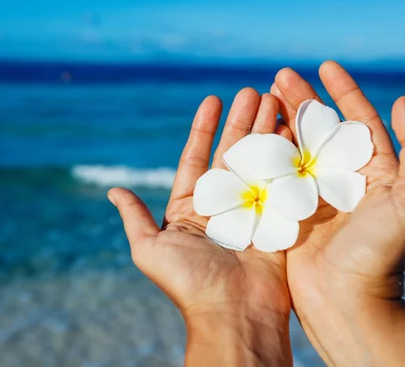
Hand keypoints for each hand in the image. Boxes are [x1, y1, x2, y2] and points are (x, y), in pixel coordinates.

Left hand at [108, 89, 292, 365]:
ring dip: (266, 129)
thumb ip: (135, 217)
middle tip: (252, 90)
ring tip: (274, 97)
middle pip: (232, 152)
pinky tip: (293, 127)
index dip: (204, 128)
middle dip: (242, 121)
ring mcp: (254, 208)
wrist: (233, 313)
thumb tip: (112, 189)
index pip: (197, 157)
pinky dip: (288, 153)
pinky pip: (284, 179)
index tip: (213, 98)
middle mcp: (223, 203)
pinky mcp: (280, 217)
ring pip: (259, 159)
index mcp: (191, 207)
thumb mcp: (150, 249)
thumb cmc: (188, 283)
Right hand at [271, 61, 404, 365]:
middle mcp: (343, 177)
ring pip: (294, 145)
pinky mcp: (288, 209)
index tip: (325, 65)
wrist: (346, 300)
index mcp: (374, 170)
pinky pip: (273, 172)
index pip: (358, 119)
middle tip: (279, 75)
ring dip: (279, 119)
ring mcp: (313, 193)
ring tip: (260, 95)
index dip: (343, 90)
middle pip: (320, 127)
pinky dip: (263, 149)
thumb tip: (403, 101)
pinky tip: (250, 131)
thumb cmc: (383, 252)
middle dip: (301, 98)